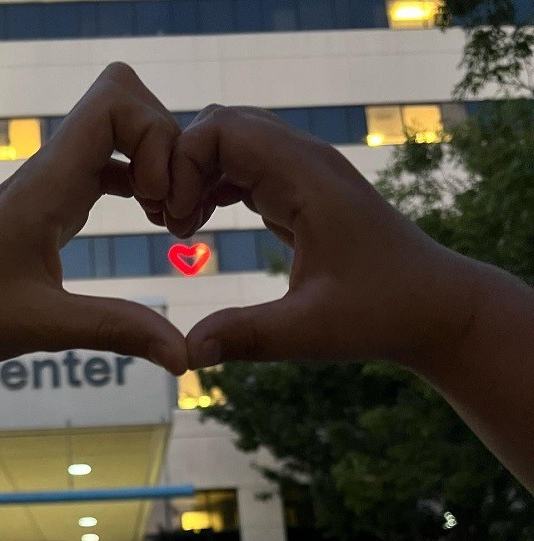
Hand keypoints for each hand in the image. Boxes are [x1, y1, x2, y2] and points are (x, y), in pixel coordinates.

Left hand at [0, 63, 186, 376]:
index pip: (115, 101)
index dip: (156, 136)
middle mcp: (50, 172)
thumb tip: (183, 356)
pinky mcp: (50, 205)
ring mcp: (50, 185)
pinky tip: (148, 223)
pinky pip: (107, 167)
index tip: (158, 202)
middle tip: (172, 212)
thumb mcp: (42, 327)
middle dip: (167, 146)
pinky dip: (138, 184)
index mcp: (46, 184)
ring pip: (119, 133)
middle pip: (126, 103)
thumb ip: (115, 331)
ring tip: (167, 222)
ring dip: (156, 166)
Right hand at [163, 106, 484, 374]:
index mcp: (306, 178)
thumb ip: (246, 336)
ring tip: (179, 227)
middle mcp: (305, 162)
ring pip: (233, 143)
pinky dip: (214, 186)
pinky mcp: (304, 193)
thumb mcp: (310, 331)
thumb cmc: (381, 314)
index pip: (222, 130)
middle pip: (222, 125)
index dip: (182, 164)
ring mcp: (306, 174)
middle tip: (168, 223)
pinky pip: (247, 167)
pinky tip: (201, 226)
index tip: (173, 221)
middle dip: (181, 165)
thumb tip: (186, 353)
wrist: (435, 307)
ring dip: (196, 175)